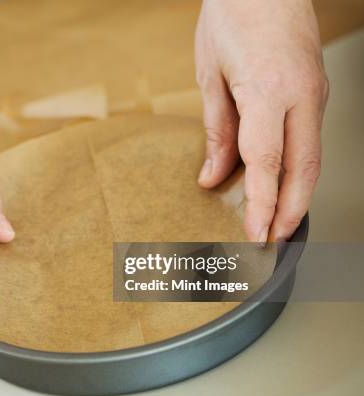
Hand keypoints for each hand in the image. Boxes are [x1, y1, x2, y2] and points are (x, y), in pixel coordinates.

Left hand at [195, 0, 327, 241]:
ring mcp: (315, 91)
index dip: (263, 204)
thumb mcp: (210, 75)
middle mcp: (303, 95)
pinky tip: (283, 182)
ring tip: (280, 223)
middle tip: (274, 242)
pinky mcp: (315, 89)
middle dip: (291, 211)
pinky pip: (308, 137)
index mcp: (270, 90)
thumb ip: (217, 131)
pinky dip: (297, 167)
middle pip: (304, 168)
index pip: (268, 162)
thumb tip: (213, 175)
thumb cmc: (232, 15)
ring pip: (312, 156)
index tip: (255, 235)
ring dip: (298, 194)